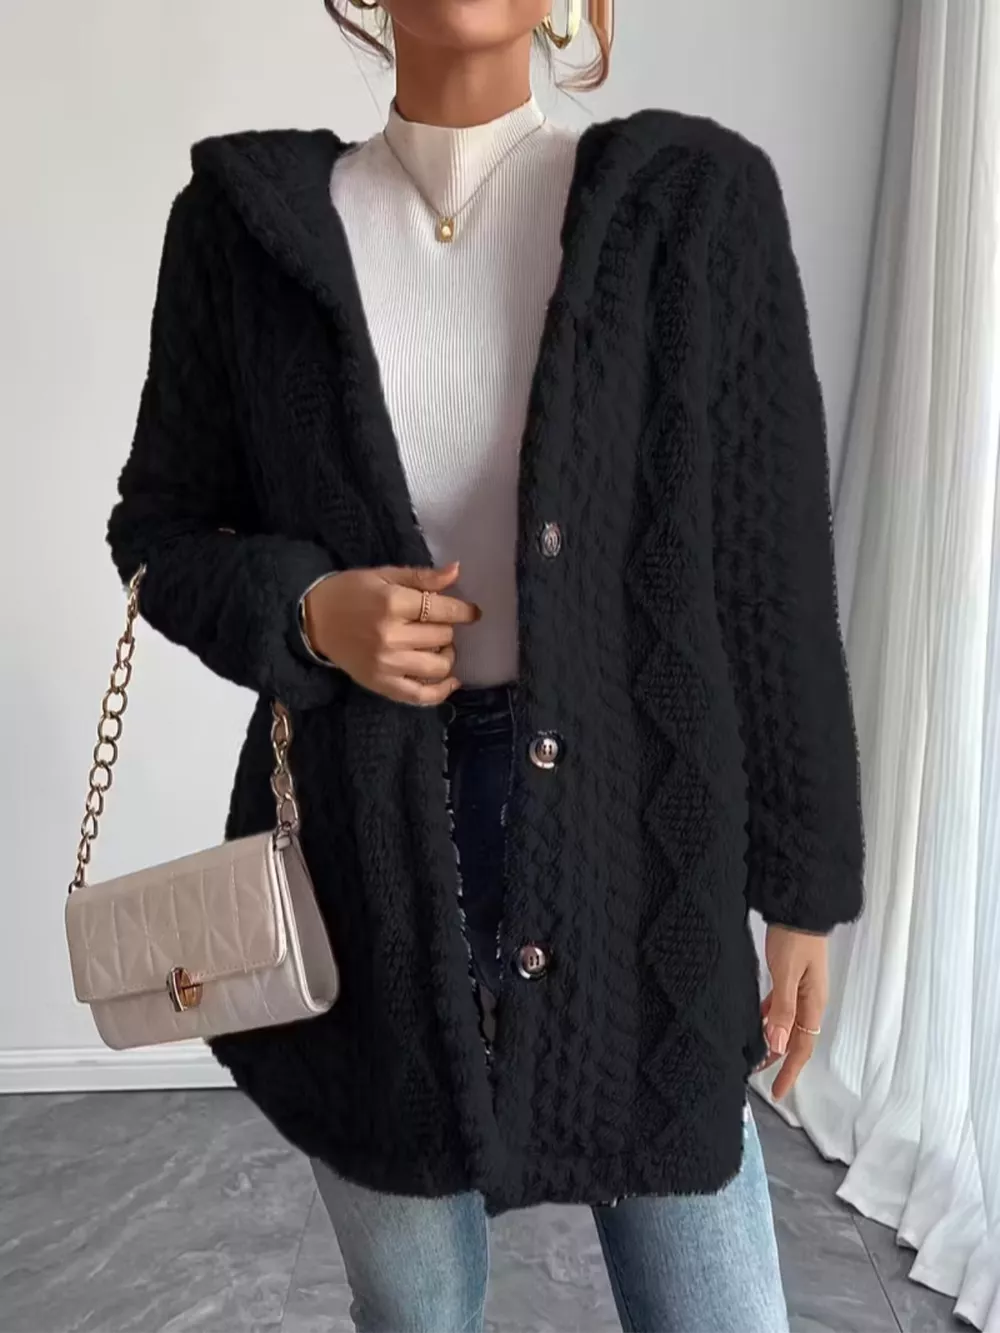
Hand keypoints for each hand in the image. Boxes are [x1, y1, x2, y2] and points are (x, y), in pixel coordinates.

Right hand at [303, 562, 478, 705]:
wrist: (314, 620)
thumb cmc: (351, 592)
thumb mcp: (384, 575)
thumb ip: (422, 577)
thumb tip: (457, 572)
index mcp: (392, 604)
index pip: (443, 610)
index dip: (463, 611)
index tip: (472, 613)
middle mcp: (391, 636)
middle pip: (442, 637)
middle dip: (447, 628)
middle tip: (438, 624)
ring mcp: (387, 664)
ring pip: (438, 666)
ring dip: (447, 655)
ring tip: (438, 647)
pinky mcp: (381, 684)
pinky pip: (420, 696)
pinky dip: (441, 691)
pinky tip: (450, 681)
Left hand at [759, 925, 828, 1100]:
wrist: (799, 907)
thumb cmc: (794, 937)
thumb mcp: (786, 975)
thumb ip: (782, 1010)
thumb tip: (778, 1045)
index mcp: (814, 1003)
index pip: (803, 1047)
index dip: (790, 1071)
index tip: (777, 1091)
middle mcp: (811, 1000)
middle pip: (797, 1039)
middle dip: (780, 1060)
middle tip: (759, 1075)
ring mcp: (802, 989)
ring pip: (788, 1024)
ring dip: (774, 1040)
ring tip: (755, 1053)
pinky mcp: (792, 978)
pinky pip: (782, 1007)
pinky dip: (770, 1018)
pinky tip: (758, 1022)